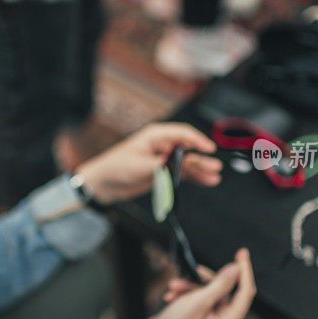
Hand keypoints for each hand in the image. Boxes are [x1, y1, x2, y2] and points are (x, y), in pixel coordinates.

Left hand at [74, 122, 222, 204]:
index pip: (182, 134)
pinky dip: (193, 178)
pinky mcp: (163, 172)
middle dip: (202, 159)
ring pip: (187, 163)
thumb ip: (163, 165)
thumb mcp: (141, 166)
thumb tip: (182, 165)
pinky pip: (182, 174)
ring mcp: (163, 159)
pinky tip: (205, 181)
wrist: (103, 184)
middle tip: (214, 166)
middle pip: (188, 150)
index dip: (197, 140)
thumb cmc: (115, 167)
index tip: (208, 148)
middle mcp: (162, 146)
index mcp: (155, 136)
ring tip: (214, 177)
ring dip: (200, 170)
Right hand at [115, 249, 255, 318]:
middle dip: (204, 280)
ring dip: (190, 286)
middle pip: (224, 290)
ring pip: (208, 291)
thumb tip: (236, 269)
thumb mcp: (197, 302)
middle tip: (193, 271)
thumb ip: (220, 284)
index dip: (244, 271)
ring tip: (174, 286)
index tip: (242, 253)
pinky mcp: (200, 317)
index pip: (245, 292)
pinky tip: (172, 295)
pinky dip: (186, 293)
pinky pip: (198, 297)